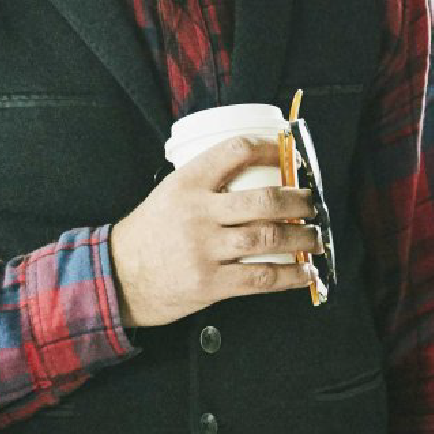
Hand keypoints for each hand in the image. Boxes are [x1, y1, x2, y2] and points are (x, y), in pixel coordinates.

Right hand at [110, 136, 323, 327]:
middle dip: (298, 201)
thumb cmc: (148, 234)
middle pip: (264, 200)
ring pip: (269, 239)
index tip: (288, 154)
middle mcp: (198, 213)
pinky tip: (305, 273)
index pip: (235, 152)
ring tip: (315, 237)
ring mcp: (204, 250)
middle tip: (312, 203)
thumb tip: (257, 173)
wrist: (118, 277)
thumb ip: (206, 183)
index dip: (269, 149)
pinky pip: (261, 277)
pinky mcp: (210, 284)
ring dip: (302, 237)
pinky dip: (290, 275)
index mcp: (187, 183)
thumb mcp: (168, 193)